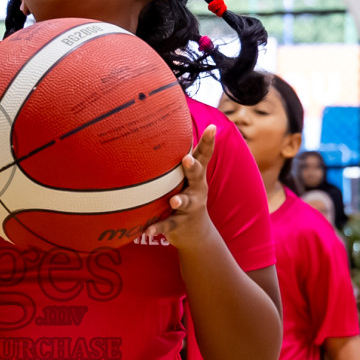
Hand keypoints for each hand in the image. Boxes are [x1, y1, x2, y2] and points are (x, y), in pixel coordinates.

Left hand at [143, 125, 217, 251]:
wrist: (196, 233)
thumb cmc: (186, 195)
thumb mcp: (186, 178)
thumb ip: (181, 158)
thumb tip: (163, 126)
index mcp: (196, 176)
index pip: (204, 156)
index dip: (209, 142)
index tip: (212, 128)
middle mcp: (196, 189)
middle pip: (196, 175)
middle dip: (192, 167)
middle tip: (186, 159)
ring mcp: (189, 207)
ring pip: (185, 202)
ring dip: (180, 200)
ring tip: (174, 201)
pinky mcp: (179, 224)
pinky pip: (168, 225)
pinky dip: (158, 228)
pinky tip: (147, 230)